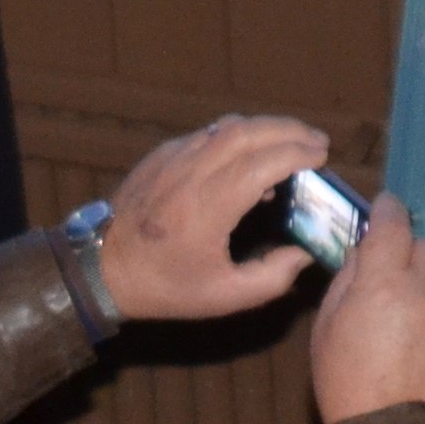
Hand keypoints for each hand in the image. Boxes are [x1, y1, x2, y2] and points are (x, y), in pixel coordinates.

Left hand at [95, 115, 333, 324]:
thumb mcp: (225, 297)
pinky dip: (237, 135)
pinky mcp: (161, 154)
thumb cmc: (166, 287)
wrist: (103, 269)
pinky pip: (206, 134)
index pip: (259, 164)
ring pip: (225, 126)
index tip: (321, 157)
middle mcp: (188, 174)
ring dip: (265, 128)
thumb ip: (273, 277)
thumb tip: (306, 253)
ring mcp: (171, 159)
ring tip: (293, 141)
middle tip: (318, 142)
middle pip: (246, 132)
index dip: (296, 154)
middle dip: (289, 130)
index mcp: (204, 209)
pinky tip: (252, 154)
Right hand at [311, 197, 424, 423]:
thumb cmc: (346, 384)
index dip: (388, 211)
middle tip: (394, 279)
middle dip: (409, 255)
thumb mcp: (326, 329)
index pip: (392, 226)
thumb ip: (345, 282)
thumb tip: (362, 254)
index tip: (386, 207)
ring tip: (412, 320)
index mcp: (382, 284)